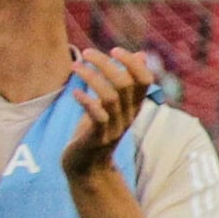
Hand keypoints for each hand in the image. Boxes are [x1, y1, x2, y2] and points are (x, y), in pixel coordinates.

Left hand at [68, 46, 157, 181]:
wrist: (86, 168)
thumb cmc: (96, 131)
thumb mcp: (110, 106)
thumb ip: (123, 83)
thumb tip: (141, 55)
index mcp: (133, 106)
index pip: (144, 80)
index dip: (133, 63)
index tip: (114, 49)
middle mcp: (128, 115)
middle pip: (125, 84)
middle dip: (106, 64)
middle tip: (86, 52)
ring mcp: (114, 128)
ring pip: (111, 97)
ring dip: (92, 78)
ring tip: (75, 66)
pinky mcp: (98, 138)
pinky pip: (97, 117)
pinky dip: (86, 102)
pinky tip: (74, 92)